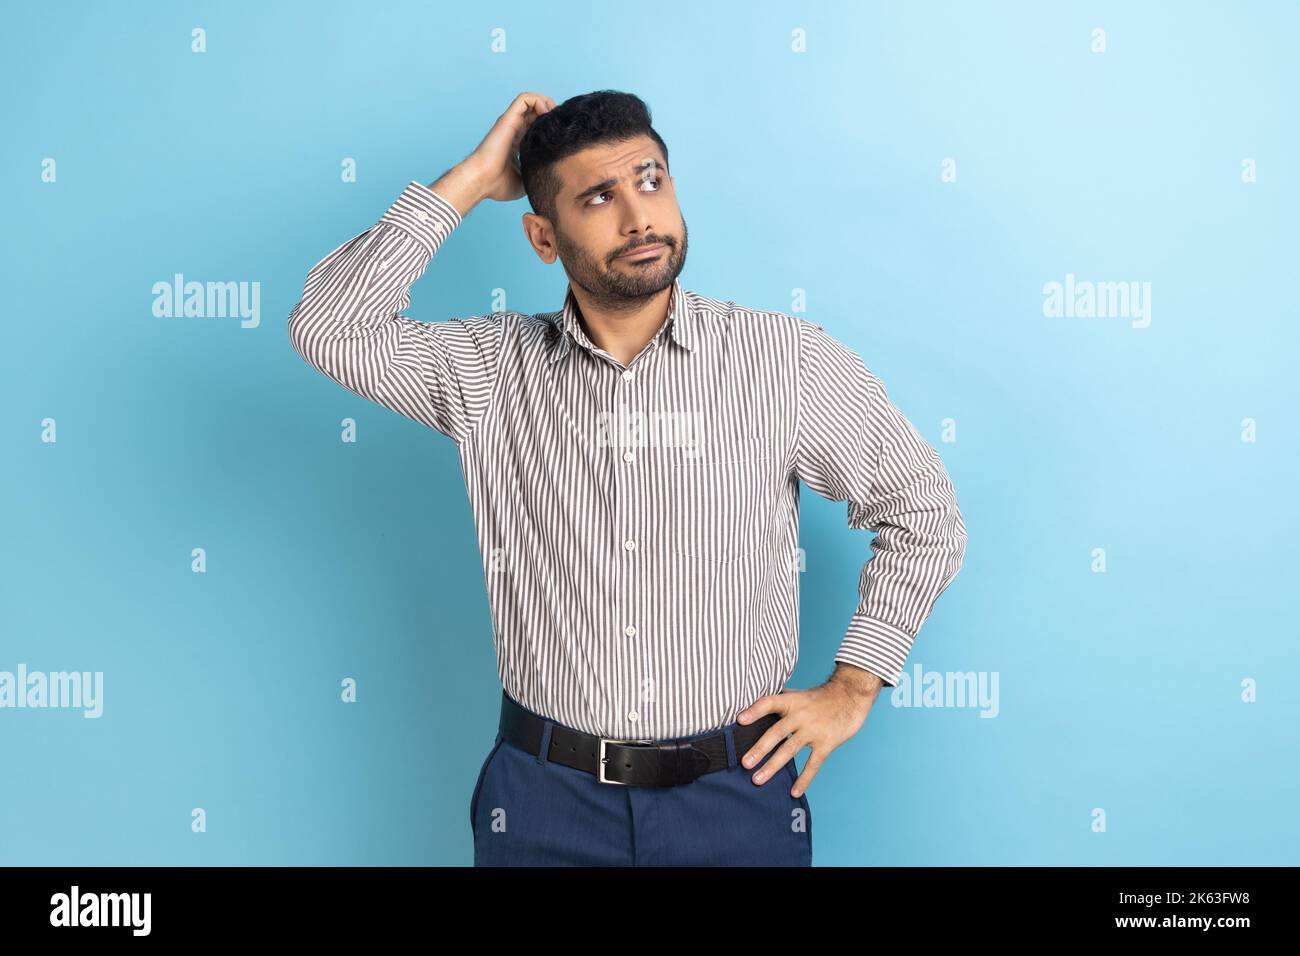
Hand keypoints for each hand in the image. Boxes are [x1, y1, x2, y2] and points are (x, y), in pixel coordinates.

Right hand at [465, 91, 556, 202]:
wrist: (482, 181)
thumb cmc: (499, 184)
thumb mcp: (527, 179)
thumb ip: (538, 172)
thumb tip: (554, 175)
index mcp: (519, 142)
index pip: (537, 125)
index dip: (551, 126)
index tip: (561, 136)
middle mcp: (515, 129)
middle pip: (537, 110)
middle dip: (553, 114)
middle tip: (561, 127)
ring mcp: (512, 122)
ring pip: (531, 100)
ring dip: (547, 103)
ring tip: (553, 118)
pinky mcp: (508, 118)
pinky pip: (525, 99)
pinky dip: (538, 101)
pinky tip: (546, 114)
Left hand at [735, 663, 882, 796]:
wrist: (850, 695)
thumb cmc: (820, 697)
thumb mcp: (799, 694)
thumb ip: (780, 701)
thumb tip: (754, 707)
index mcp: (791, 701)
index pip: (769, 702)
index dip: (754, 711)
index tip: (739, 720)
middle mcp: (800, 715)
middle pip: (776, 732)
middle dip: (760, 749)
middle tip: (745, 763)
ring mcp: (813, 730)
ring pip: (790, 750)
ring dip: (773, 766)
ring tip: (758, 779)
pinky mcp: (826, 743)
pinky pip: (813, 764)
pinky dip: (804, 779)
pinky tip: (794, 791)